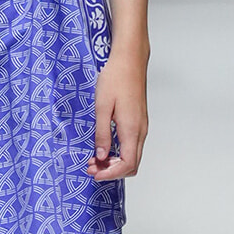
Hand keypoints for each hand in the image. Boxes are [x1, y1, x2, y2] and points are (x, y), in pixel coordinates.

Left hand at [87, 48, 148, 180]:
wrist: (129, 59)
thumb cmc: (115, 78)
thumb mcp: (102, 107)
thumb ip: (102, 134)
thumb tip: (101, 156)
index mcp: (132, 129)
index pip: (127, 164)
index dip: (111, 174)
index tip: (94, 173)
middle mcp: (140, 130)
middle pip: (132, 164)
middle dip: (112, 171)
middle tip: (91, 167)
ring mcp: (141, 125)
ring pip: (132, 155)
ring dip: (115, 162)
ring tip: (94, 158)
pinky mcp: (138, 120)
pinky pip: (132, 144)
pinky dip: (119, 152)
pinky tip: (104, 146)